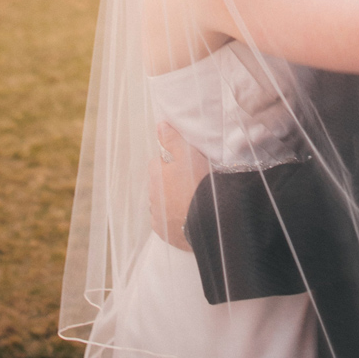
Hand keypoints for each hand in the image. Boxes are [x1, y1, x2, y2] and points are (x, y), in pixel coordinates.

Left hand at [148, 123, 209, 250]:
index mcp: (156, 173)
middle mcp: (152, 194)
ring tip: (191, 201)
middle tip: (192, 184)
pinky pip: (165, 222)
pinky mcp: (164, 232)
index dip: (173, 163)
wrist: (206, 218)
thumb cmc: (197, 182)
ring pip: (162, 203)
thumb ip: (172, 139)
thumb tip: (160, 125)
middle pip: (160, 184)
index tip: (187, 167)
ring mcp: (157, 215)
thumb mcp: (187, 154)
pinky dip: (173, 219)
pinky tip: (187, 216)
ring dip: (172, 202)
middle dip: (171, 183)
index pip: (159, 163)